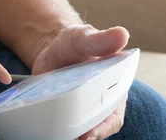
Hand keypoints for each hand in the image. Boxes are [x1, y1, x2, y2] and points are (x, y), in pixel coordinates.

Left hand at [32, 24, 129, 139]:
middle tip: (72, 138)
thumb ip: (99, 40)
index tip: (89, 133)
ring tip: (54, 136)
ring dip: (69, 135)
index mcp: (115, 90)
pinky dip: (54, 132)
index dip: (102, 127)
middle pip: (94, 128)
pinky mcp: (65, 116)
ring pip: (78, 132)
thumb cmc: (73, 44)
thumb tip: (122, 34)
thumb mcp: (82, 38)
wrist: (52, 50)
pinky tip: (43, 131)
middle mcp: (102, 107)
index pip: (113, 116)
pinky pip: (62, 129)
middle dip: (84, 135)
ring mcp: (83, 113)